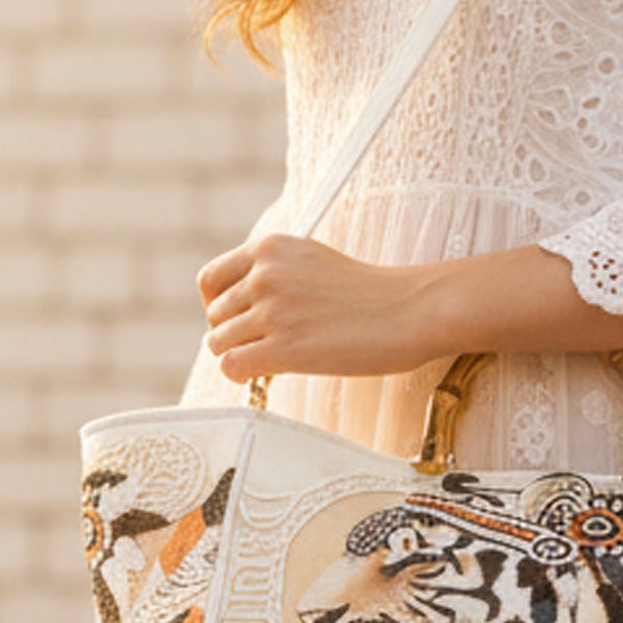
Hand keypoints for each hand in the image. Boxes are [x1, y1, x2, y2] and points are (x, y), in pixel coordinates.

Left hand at [200, 235, 622, 383]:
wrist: (413, 309)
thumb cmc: (368, 291)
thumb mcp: (311, 260)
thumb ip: (271, 272)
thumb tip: (231, 305)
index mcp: (269, 248)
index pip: (209, 282)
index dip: (221, 307)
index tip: (245, 321)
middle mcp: (264, 274)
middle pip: (215, 318)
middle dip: (237, 335)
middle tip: (274, 344)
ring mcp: (272, 311)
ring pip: (219, 344)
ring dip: (244, 356)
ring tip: (281, 356)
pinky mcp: (282, 348)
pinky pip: (232, 367)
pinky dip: (247, 375)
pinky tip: (274, 372)